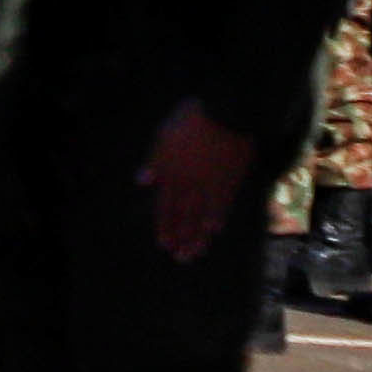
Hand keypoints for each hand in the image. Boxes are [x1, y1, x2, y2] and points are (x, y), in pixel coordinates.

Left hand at [140, 101, 259, 267]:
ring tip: (196, 253)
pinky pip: (223, 203)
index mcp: (172, 172)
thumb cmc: (191, 120)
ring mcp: (211, 183)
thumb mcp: (163, 136)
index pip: (165, 205)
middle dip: (181, 238)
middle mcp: (190, 182)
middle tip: (180, 258)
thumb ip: (153, 162)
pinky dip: (218, 217)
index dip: (164, 225)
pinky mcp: (231, 179)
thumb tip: (140, 182)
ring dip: (198, 235)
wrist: (226, 113)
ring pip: (203, 214)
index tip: (163, 244)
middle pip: (184, 215)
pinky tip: (216, 230)